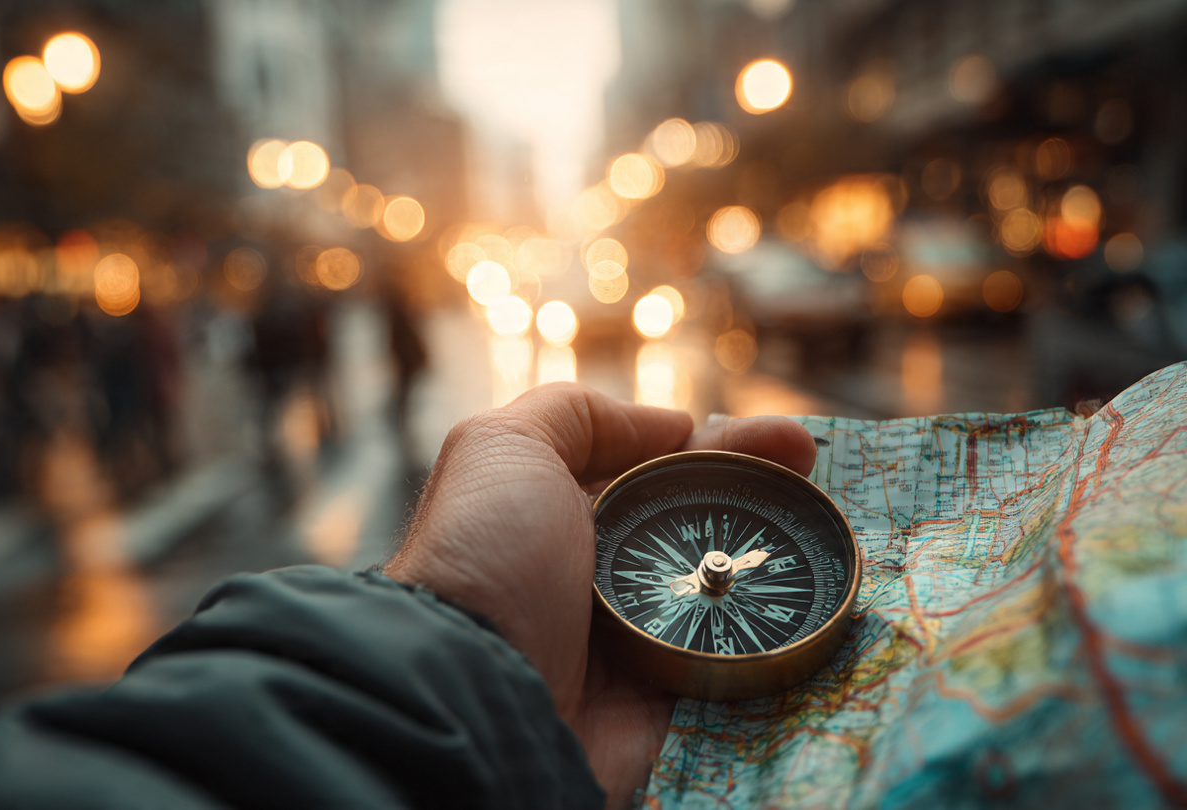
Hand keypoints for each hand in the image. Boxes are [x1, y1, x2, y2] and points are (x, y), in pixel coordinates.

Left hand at [385, 384, 815, 808]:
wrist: (476, 694)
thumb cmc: (486, 560)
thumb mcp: (503, 448)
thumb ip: (576, 416)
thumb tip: (674, 424)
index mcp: (570, 521)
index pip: (667, 475)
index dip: (730, 451)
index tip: (792, 441)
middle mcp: (612, 581)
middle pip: (716, 531)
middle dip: (777, 499)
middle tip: (823, 476)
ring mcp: (652, 648)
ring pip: (745, 601)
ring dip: (797, 572)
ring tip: (847, 538)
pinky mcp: (683, 714)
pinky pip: (755, 679)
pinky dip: (801, 652)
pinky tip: (846, 615)